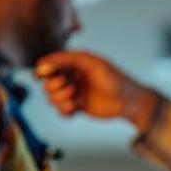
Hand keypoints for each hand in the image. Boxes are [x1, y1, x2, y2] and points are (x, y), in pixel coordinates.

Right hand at [35, 51, 156, 129]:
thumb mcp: (91, 63)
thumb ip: (67, 59)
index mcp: (75, 63)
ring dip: (60, 100)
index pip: (50, 65)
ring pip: (52, 98)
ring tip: (74, 99)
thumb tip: (43, 62)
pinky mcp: (77, 107)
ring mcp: (74, 93)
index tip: (42, 75)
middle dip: (54, 87)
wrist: (128, 101)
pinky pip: (60, 111)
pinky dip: (64, 111)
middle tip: (70, 88)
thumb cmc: (115, 79)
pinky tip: (75, 109)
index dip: (44, 70)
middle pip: (48, 83)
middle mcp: (72, 77)